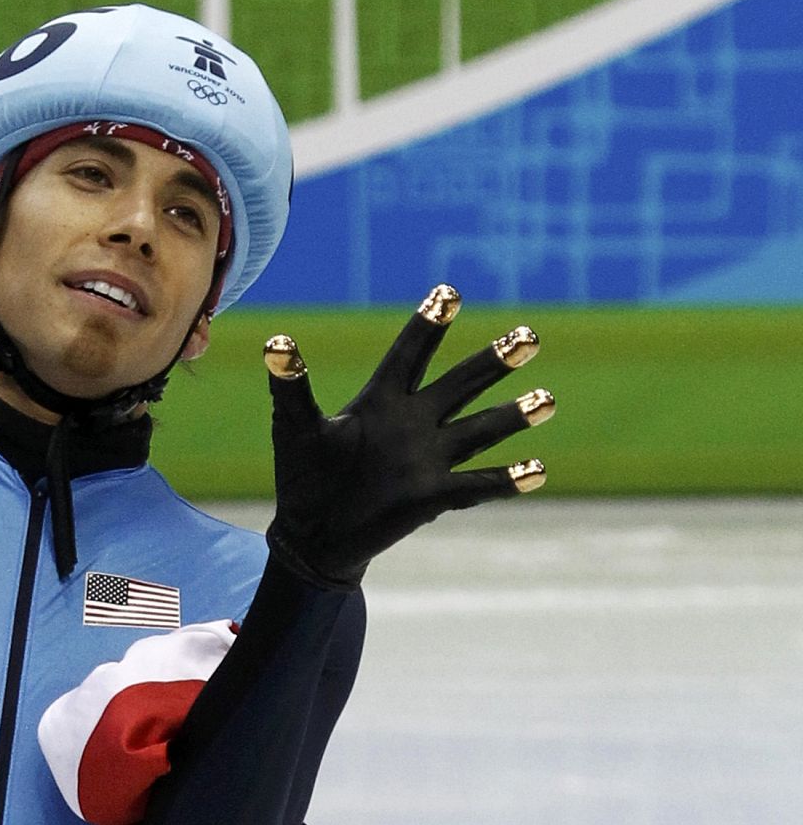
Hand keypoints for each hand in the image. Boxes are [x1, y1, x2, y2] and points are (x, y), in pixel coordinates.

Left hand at [264, 284, 552, 585]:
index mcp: (381, 399)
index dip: (428, 325)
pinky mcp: (434, 496)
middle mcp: (413, 422)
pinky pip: (476, 485)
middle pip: (460, 384)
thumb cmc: (302, 474)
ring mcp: (428, 459)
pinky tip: (538, 470)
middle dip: (493, 361)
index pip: (410, 354)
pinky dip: (506, 479)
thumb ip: (291, 386)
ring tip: (547, 399)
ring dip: (513, 416)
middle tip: (529, 335)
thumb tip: (276, 343)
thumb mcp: (292, 426)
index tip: (449, 292)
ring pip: (479, 431)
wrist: (312, 532)